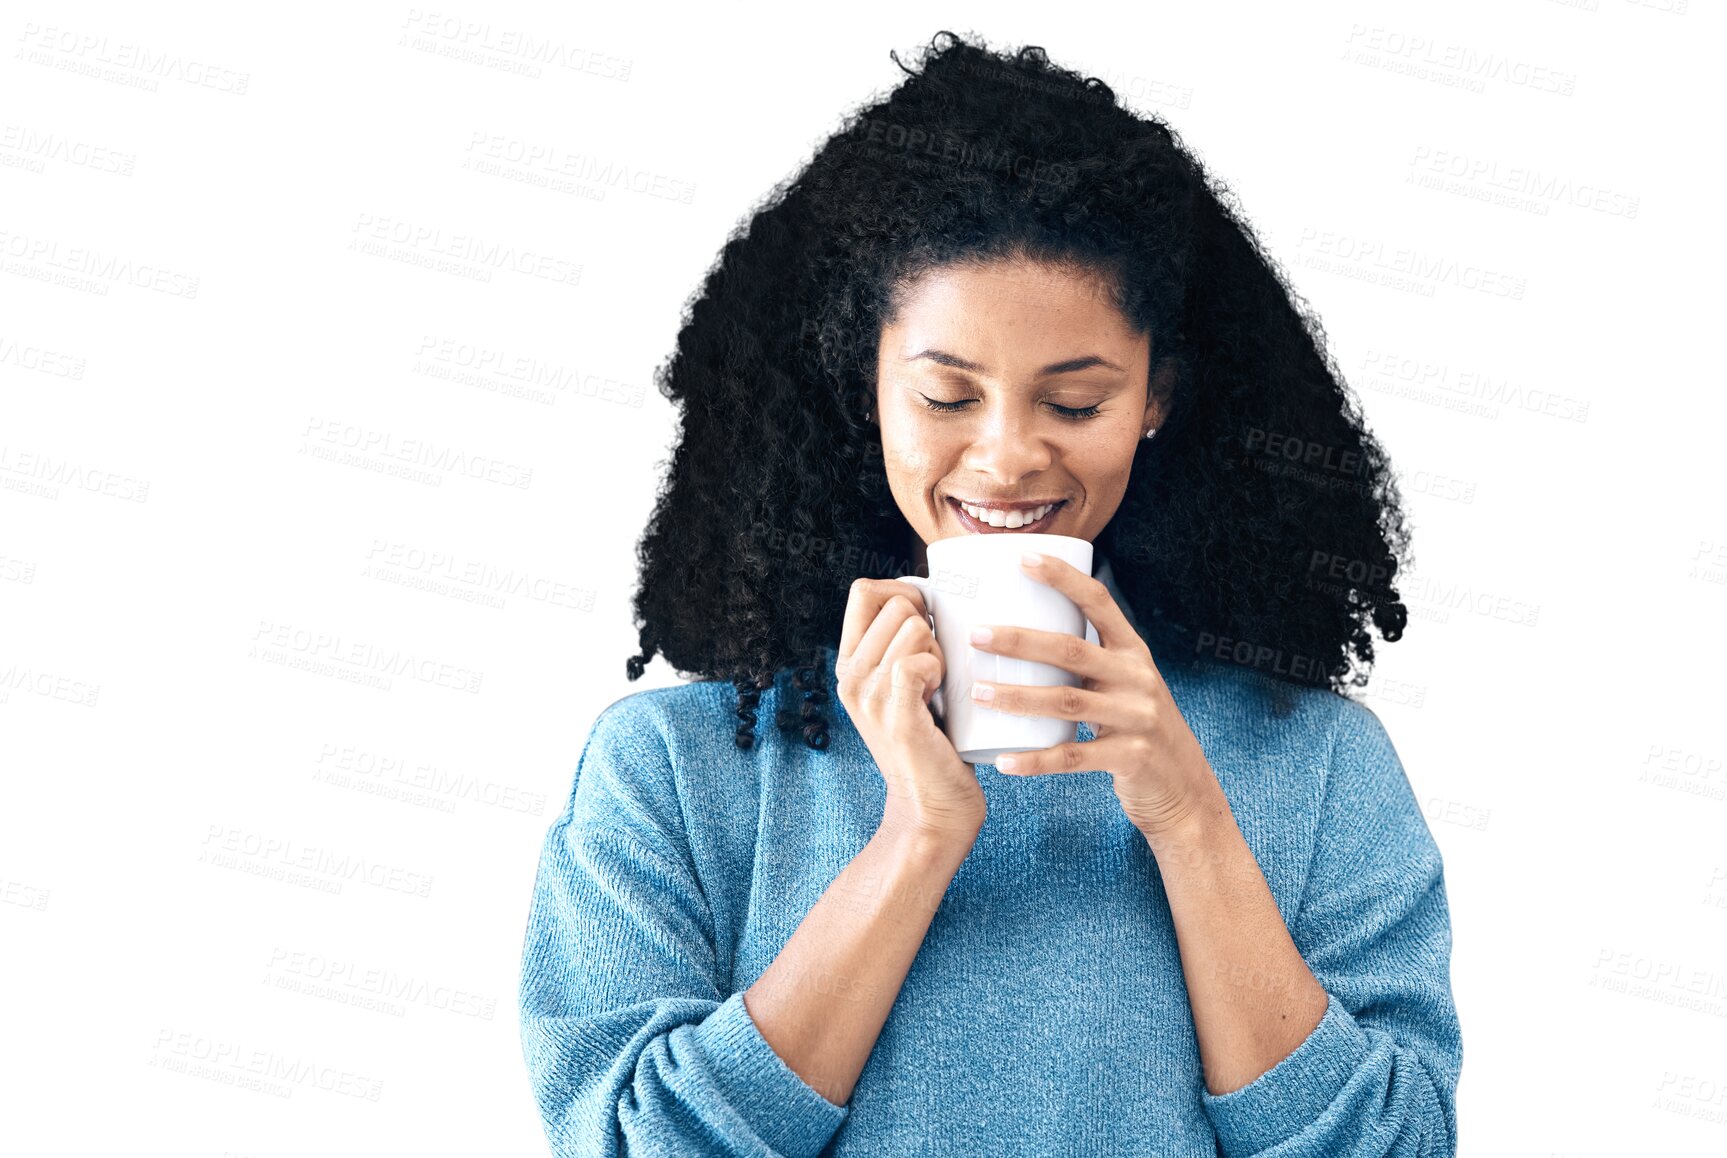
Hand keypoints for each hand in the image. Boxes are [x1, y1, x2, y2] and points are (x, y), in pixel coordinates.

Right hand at [836, 578, 985, 844]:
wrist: (932, 808)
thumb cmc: (932, 741)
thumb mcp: (901, 686)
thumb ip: (899, 646)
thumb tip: (930, 597)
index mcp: (849, 663)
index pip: (863, 590)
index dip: (902, 591)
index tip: (925, 622)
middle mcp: (849, 676)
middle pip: (895, 602)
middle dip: (927, 624)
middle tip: (933, 667)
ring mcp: (869, 697)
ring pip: (912, 627)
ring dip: (937, 650)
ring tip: (936, 686)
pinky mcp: (896, 716)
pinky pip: (918, 661)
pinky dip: (938, 671)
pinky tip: (938, 697)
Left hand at [965, 552, 1220, 840]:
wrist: (1183, 785)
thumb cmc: (1134, 726)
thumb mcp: (1123, 684)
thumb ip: (1087, 662)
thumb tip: (1018, 634)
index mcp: (1133, 651)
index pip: (1098, 601)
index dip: (1062, 578)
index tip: (1021, 559)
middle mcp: (1137, 678)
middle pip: (1071, 650)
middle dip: (1020, 641)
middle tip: (975, 636)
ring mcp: (1136, 717)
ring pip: (1066, 702)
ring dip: (1017, 697)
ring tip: (977, 693)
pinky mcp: (1130, 757)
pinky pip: (1073, 757)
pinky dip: (1035, 761)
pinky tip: (1004, 761)